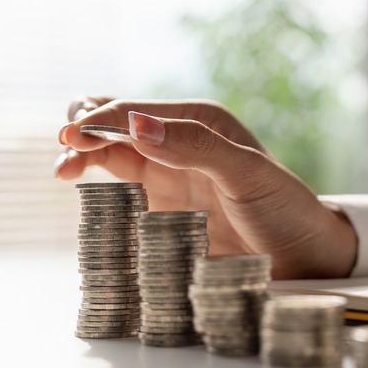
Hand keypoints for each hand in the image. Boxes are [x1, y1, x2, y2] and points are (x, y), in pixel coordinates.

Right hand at [54, 97, 357, 278]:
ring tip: (63, 170)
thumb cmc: (285, 210)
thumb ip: (197, 147)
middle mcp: (180, 143)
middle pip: (116, 124)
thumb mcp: (248, 174)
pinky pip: (119, 187)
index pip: (136, 111)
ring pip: (111, 152)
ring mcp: (170, 175)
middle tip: (66, 152)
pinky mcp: (164, 207)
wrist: (303, 255)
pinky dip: (95, 183)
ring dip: (82, 154)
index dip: (100, 119)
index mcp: (201, 123)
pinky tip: (80, 187)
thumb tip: (138, 124)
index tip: (73, 137)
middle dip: (84, 129)